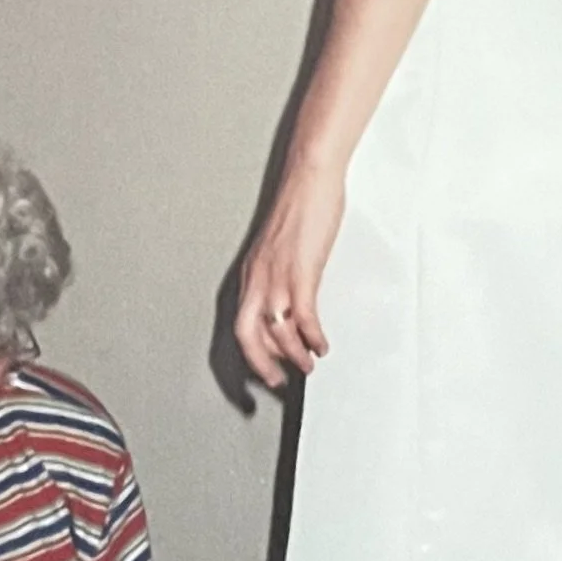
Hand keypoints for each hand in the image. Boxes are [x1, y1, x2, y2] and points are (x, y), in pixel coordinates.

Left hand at [235, 157, 343, 385]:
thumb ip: (280, 278)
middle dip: (262, 365)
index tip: (262, 372)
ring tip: (308, 365)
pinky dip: (312, 336)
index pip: (240, 324)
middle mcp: (257, 278)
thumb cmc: (299, 207)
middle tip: (278, 383)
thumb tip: (290, 307)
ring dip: (293, 355)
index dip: (250, 353)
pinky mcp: (301, 270)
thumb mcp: (282, 250)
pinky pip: (302, 315)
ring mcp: (277, 275)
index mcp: (251, 274)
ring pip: (276, 330)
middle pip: (247, 334)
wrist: (309, 178)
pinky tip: (321, 344)